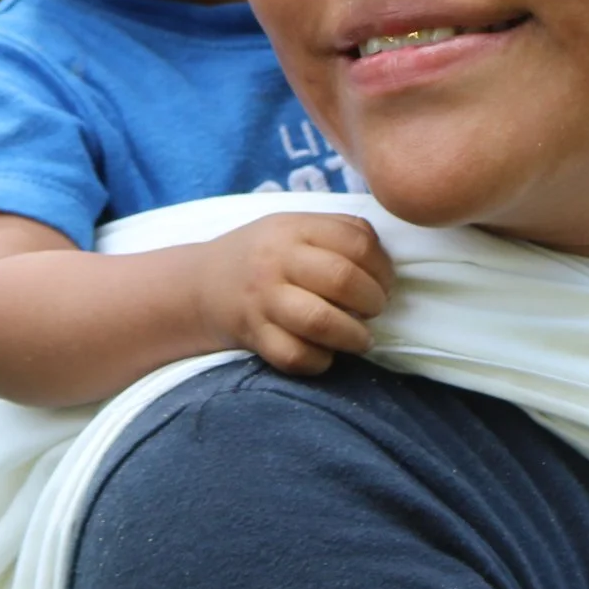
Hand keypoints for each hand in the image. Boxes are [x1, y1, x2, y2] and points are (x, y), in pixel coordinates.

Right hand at [197, 213, 393, 376]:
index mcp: (294, 228)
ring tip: (361, 338)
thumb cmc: (264, 254)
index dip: (383, 267)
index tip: (385, 283)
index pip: (356, 241)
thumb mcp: (295, 227)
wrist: (203, 284)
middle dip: (373, 300)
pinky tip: (326, 354)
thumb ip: (338, 231)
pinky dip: (319, 361)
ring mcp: (263, 300)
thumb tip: (385, 258)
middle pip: (342, 279)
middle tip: (375, 309)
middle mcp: (276, 260)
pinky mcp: (253, 335)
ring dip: (353, 336)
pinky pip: (294, 356)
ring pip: (319, 321)